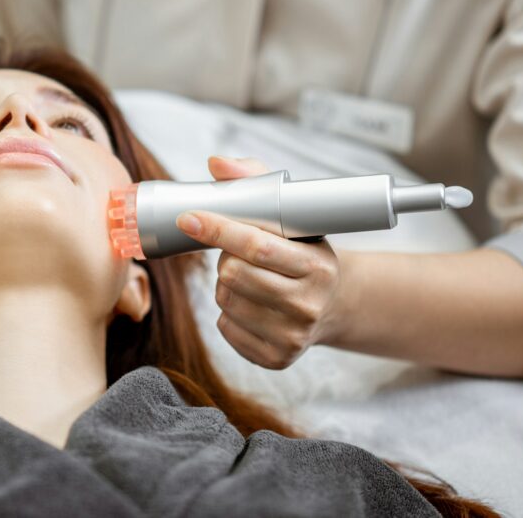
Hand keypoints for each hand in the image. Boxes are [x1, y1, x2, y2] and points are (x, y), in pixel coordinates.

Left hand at [176, 156, 349, 369]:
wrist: (334, 304)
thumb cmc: (303, 250)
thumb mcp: (292, 215)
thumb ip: (255, 182)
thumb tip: (216, 163)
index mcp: (317, 266)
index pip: (256, 246)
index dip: (218, 229)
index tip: (188, 217)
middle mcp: (309, 304)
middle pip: (233, 275)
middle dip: (225, 258)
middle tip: (240, 254)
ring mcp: (293, 336)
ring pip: (225, 299)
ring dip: (226, 284)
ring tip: (251, 279)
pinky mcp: (276, 358)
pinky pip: (225, 328)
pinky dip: (228, 312)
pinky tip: (252, 304)